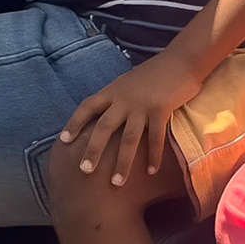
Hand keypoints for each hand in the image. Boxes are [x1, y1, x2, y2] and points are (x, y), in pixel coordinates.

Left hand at [58, 51, 205, 186]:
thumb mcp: (128, 82)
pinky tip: (152, 171)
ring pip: (129, 138)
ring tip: (116, 182)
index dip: (74, 123)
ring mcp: (142, 104)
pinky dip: (153, 156)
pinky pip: (155, 137)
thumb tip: (105, 115)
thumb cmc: (155, 74)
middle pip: (104, 127)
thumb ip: (117, 98)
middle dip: (93, 150)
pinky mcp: (161, 109)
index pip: (87, 106)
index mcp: (113, 91)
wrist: (181, 60)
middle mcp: (124, 98)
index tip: (63, 140)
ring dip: (122, 162)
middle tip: (84, 170)